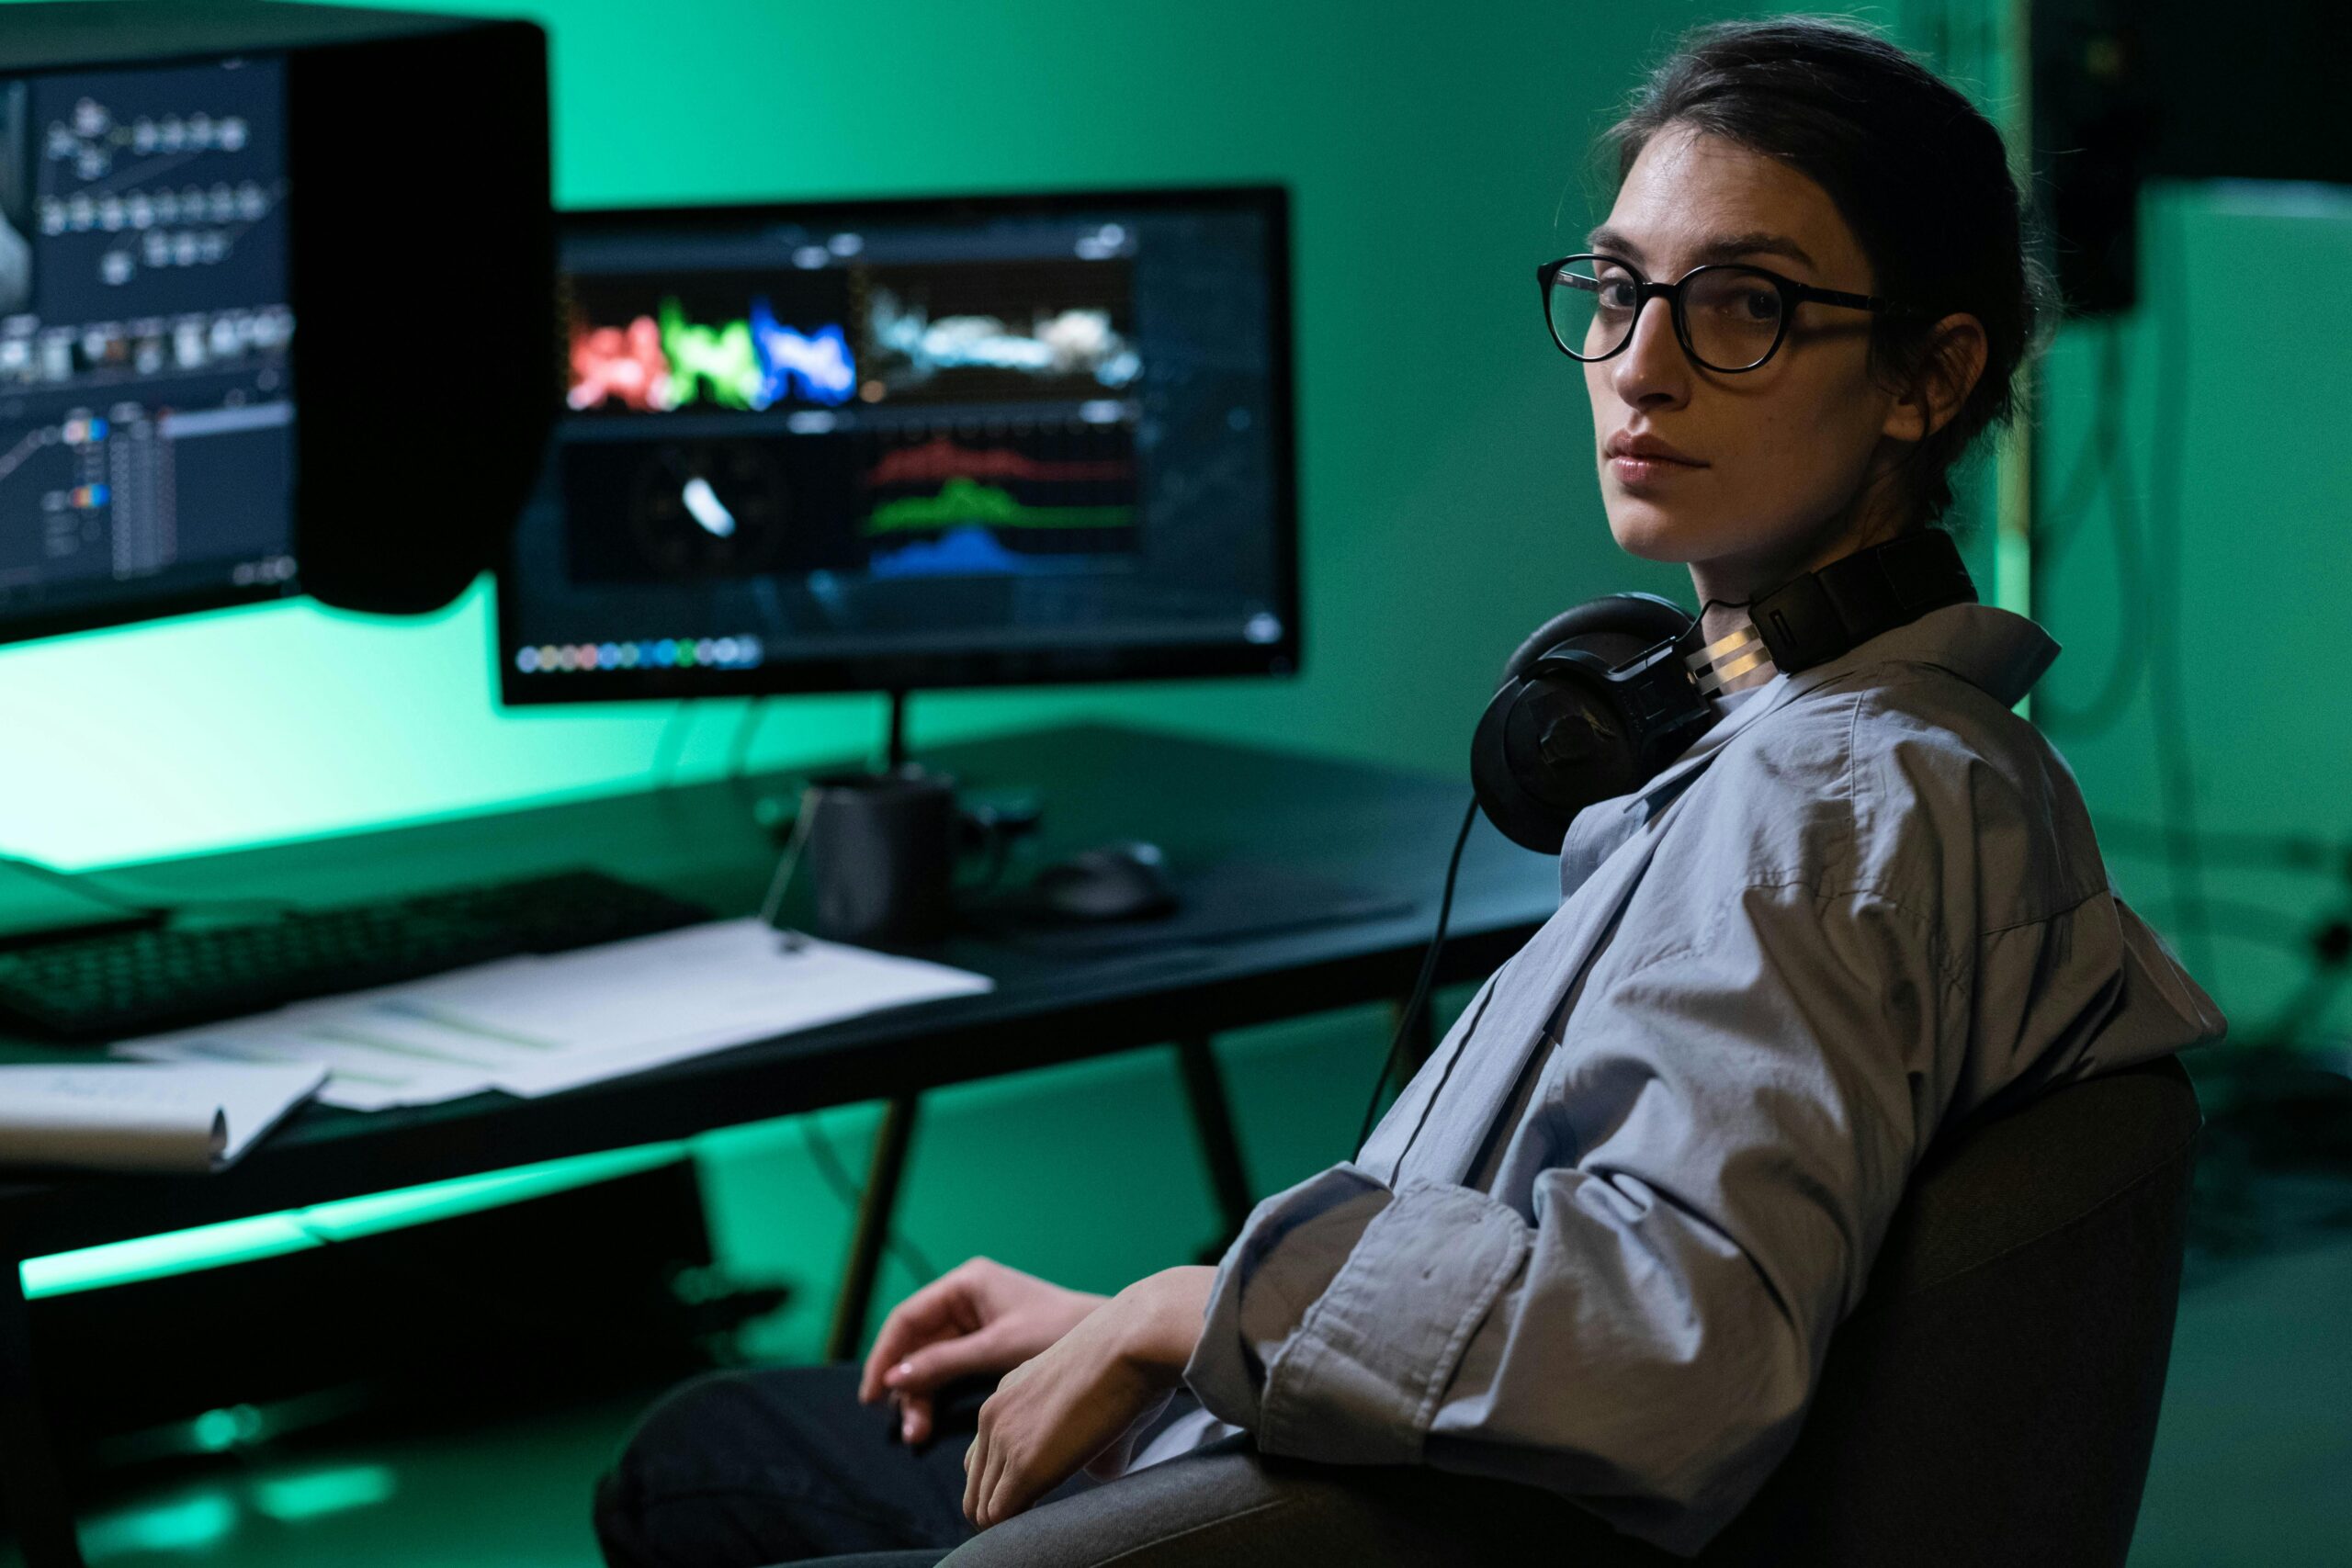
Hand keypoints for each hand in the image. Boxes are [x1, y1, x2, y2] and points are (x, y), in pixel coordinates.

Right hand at [858, 1256, 1105, 1444]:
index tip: (873, 1393)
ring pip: (931, 1360)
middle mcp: (967, 1297)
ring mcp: (978, 1321)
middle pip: (917, 1342)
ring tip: (919, 1434)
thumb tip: (896, 1378)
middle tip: (907, 1428)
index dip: (885, 1355)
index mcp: (967, 1283)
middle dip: (906, 1384)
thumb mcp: (999, 1348)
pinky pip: (951, 1369)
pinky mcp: (989, 1345)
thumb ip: (946, 1361)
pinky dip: (940, 1395)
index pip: (908, 1318)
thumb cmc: (1060, 1332)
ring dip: (921, 1395)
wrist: (1115, 1338)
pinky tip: (932, 1422)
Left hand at [962, 1265, 1212, 1528]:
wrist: (1133, 1342)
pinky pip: (999, 1517)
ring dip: (1010, 1522)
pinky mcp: (1024, 1465)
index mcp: (1008, 1392)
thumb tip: (1102, 1469)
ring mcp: (1004, 1439)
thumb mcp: (1094, 1395)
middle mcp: (994, 1414)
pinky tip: (1049, 1521)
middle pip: (976, 1485)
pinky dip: (1018, 1530)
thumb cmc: (1131, 1361)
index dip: (1006, 1485)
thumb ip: (1089, 1434)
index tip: (1040, 1494)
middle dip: (1002, 1508)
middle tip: (1041, 1516)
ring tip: (1046, 1522)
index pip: (983, 1456)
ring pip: (982, 1507)